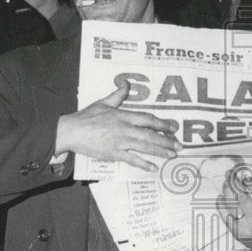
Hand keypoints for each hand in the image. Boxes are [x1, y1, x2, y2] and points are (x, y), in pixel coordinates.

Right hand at [55, 79, 181, 171]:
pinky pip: (132, 160)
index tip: (173, 128)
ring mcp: (120, 142)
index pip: (148, 119)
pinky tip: (154, 168)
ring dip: (160, 151)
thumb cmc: (87, 117)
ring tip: (173, 155)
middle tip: (180, 145)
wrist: (72, 131)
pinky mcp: (114, 154)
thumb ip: (118, 95)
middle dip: (167, 140)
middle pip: (151, 134)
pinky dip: (144, 164)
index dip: (162, 124)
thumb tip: (126, 82)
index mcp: (124, 116)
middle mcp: (125, 129)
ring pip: (145, 147)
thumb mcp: (104, 102)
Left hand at [217, 167, 251, 250]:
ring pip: (232, 204)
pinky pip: (226, 217)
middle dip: (234, 182)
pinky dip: (221, 206)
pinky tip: (221, 197)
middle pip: (241, 196)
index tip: (246, 176)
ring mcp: (245, 227)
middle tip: (231, 173)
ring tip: (226, 182)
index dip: (249, 181)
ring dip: (227, 191)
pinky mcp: (237, 233)